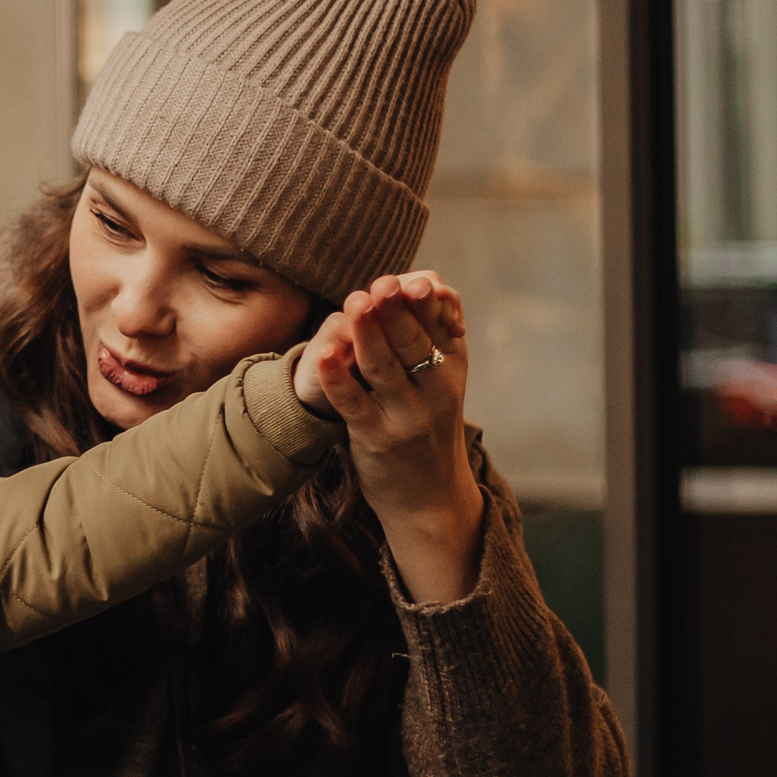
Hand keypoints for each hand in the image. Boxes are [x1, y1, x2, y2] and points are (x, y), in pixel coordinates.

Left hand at [310, 272, 486, 602]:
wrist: (430, 497)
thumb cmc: (431, 426)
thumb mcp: (445, 380)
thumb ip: (437, 335)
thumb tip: (429, 280)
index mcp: (452, 368)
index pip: (439, 325)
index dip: (423, 300)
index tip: (408, 278)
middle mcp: (435, 391)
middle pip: (412, 342)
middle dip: (394, 310)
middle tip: (379, 283)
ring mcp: (404, 416)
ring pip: (383, 367)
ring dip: (367, 333)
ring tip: (354, 302)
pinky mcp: (374, 437)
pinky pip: (351, 402)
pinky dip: (337, 376)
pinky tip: (324, 353)